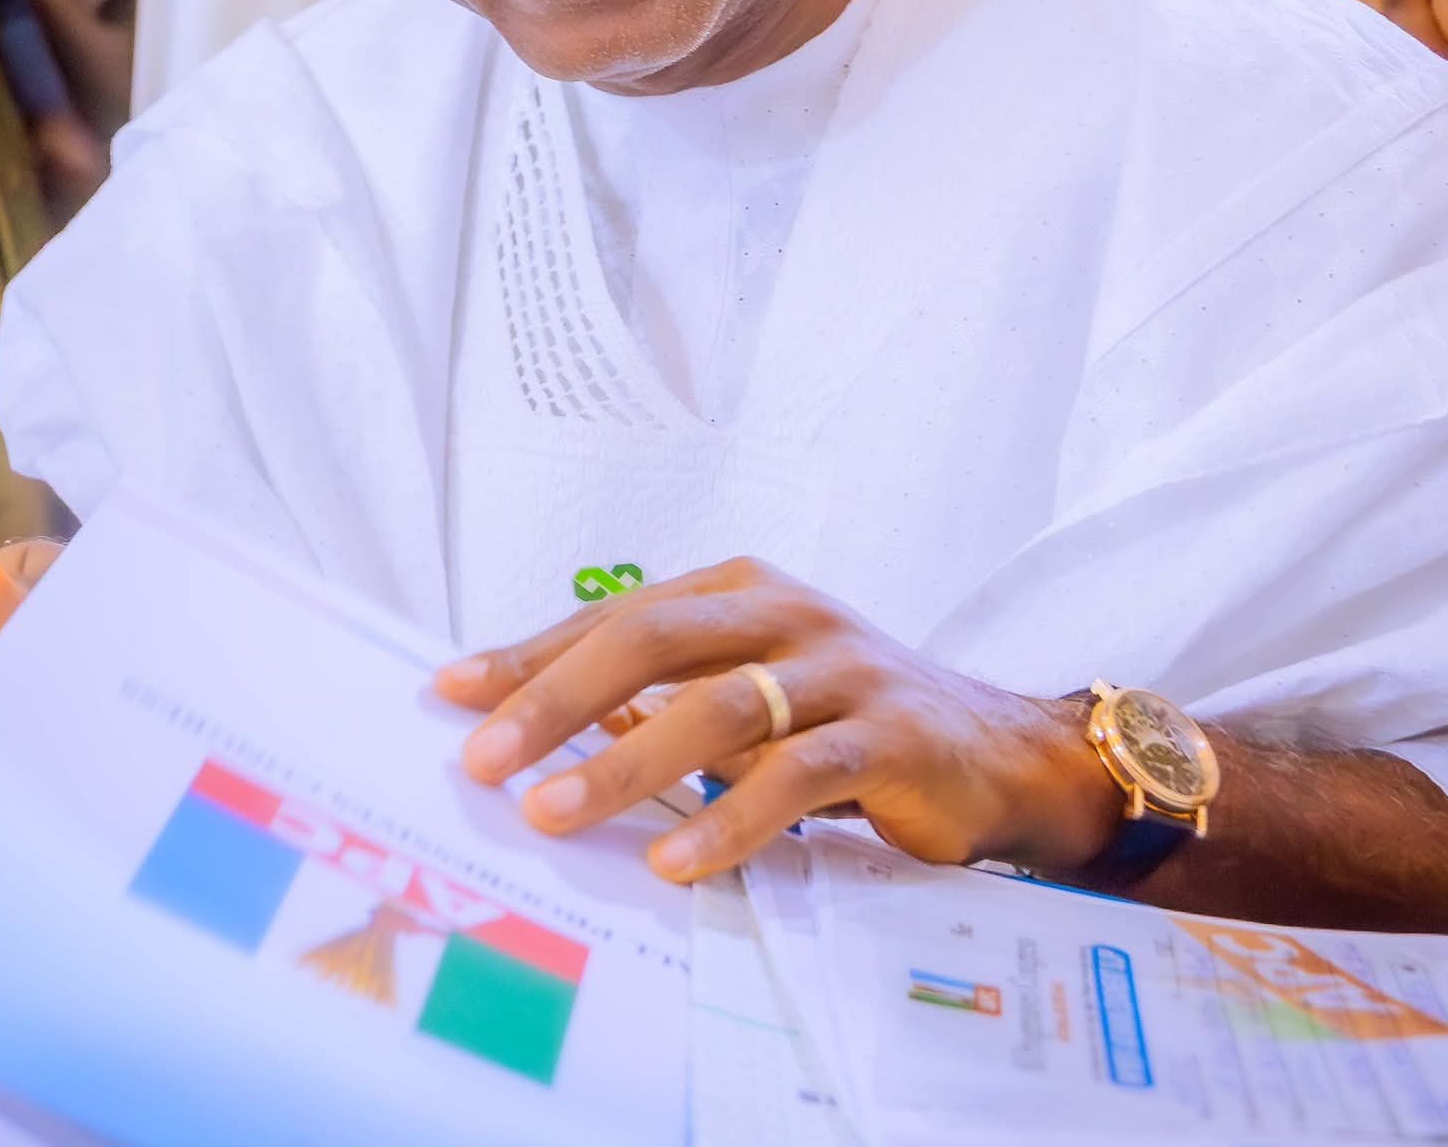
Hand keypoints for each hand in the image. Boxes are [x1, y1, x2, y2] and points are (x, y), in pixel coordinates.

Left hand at [433, 559, 1119, 883]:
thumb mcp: (748, 690)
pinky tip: (677, 860)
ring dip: (626, 762)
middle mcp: (785, 609)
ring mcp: (840, 665)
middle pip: (651, 639)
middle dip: (558, 699)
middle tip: (485, 758)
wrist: (995, 749)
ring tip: (554, 813)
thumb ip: (661, 694)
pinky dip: (731, 819)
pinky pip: (797, 774)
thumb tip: (538, 722)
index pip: (616, 616)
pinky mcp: (888, 732)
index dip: (533, 654)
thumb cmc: (846, 717)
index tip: (452, 694)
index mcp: (740, 587)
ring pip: (716, 706)